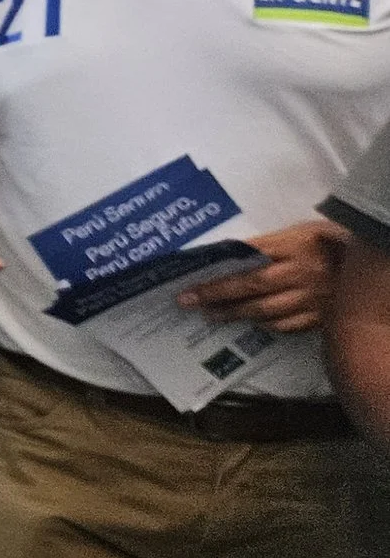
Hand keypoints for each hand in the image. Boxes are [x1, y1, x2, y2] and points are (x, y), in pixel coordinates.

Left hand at [177, 219, 347, 334]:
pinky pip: (286, 325)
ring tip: (210, 315)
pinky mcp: (322, 316)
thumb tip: (229, 254)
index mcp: (297, 243)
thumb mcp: (304, 232)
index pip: (249, 254)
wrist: (374, 265)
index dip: (219, 266)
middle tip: (187, 300)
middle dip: (215, 293)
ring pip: (265, 309)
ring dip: (233, 314)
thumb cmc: (333, 243)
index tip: (192, 274)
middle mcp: (303, 271)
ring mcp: (313, 296)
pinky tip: (249, 323)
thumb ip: (272, 244)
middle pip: (251, 284)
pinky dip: (264, 325)